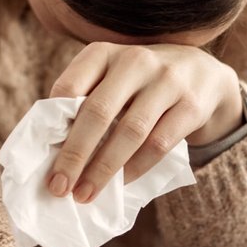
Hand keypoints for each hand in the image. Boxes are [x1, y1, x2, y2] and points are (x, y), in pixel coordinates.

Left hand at [46, 42, 244, 201]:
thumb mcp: (111, 78)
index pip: (69, 87)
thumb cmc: (140, 84)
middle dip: (74, 155)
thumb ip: (84, 101)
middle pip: (98, 112)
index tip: (43, 158)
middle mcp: (135, 61)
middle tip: (58, 187)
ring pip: (130, 132)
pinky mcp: (191, 105)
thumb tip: (51, 151)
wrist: (203, 74)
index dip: (52, 125)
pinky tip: (120, 184)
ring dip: (104, 169)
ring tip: (85, 194)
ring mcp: (167, 81)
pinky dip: (136, 168)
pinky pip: (159, 144)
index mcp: (103, 53)